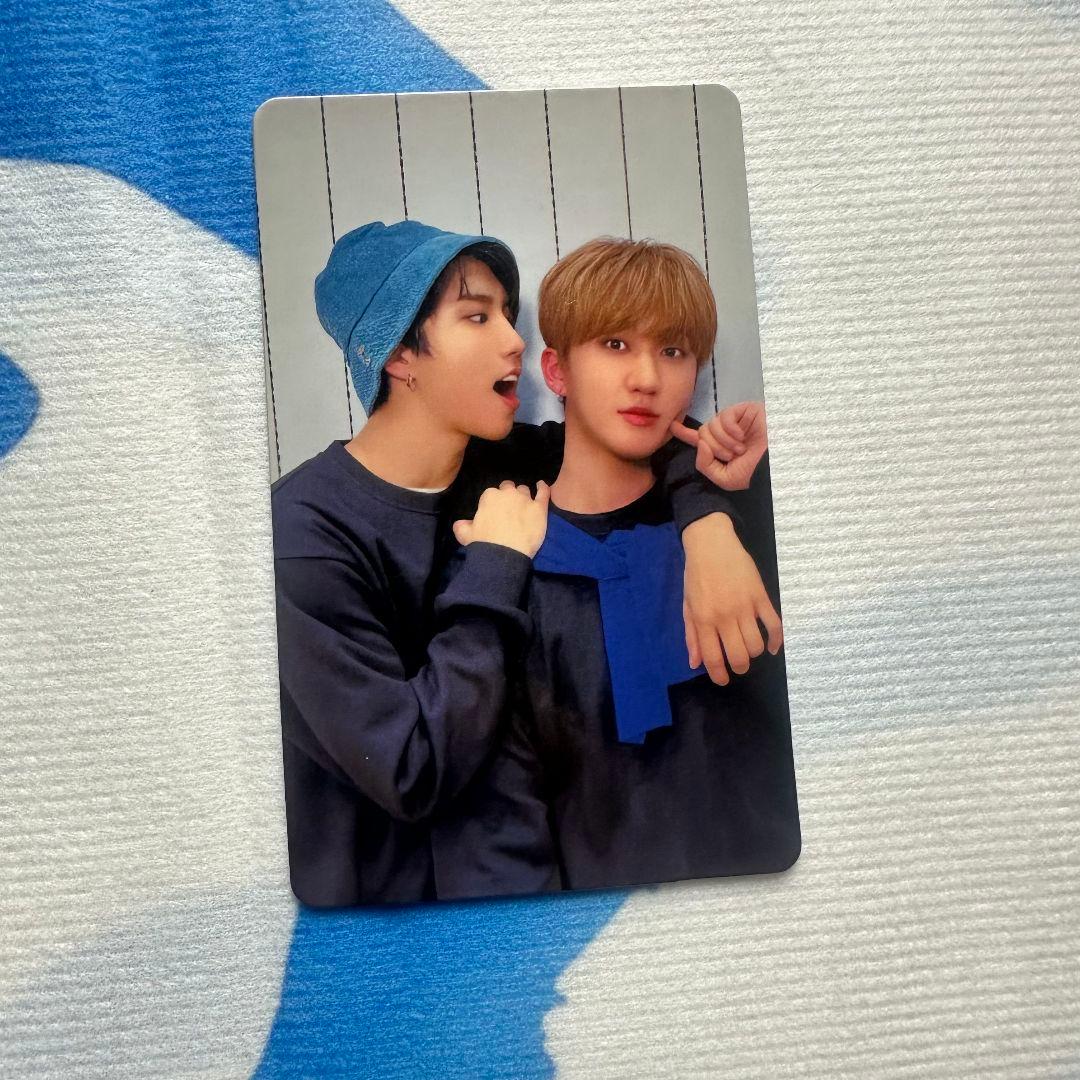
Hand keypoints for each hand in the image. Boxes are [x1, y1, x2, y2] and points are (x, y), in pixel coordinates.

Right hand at [453, 481, 549, 557]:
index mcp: (489, 496)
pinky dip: (543, 488)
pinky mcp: (539, 508)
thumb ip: (462, 525)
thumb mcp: (465, 534)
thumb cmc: (483, 544)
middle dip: (509, 496)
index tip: (496, 512)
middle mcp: (508, 493)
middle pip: (509, 488)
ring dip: (523, 496)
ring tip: (524, 506)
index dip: (495, 502)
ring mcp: (525, 499)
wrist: (503, 555)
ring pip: (525, 490)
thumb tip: (461, 523)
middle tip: (510, 509)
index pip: (492, 493)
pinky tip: (542, 486)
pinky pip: (543, 493)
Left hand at [670, 401, 767, 490]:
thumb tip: (699, 444)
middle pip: (703, 432)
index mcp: (719, 448)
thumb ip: (704, 464)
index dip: (684, 432)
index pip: (698, 438)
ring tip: (740, 449)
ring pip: (711, 425)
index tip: (672, 426)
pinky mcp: (744, 411)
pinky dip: (730, 429)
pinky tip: (741, 436)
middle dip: (714, 447)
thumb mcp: (723, 478)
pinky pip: (724, 416)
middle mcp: (725, 433)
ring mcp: (735, 421)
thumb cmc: (752, 472)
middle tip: (731, 456)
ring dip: (723, 441)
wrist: (773, 464)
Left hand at [681, 512, 782, 684]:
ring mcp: (745, 607)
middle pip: (739, 655)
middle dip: (740, 668)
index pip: (713, 657)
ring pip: (756, 644)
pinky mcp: (761, 597)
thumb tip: (695, 663)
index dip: (719, 675)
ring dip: (754, 653)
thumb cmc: (696, 576)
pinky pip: (774, 625)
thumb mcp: (687, 605)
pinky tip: (772, 647)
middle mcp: (724, 616)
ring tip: (749, 649)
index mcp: (703, 619)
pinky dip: (776, 641)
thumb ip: (691, 635)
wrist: (712, 544)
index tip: (723, 680)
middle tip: (739, 665)